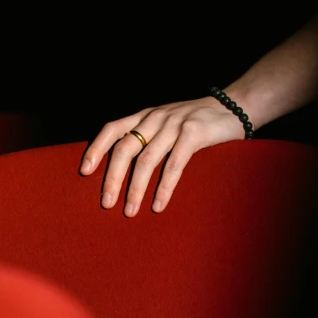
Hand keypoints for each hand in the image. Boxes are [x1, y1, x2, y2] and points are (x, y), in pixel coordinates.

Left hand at [80, 96, 244, 216]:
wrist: (233, 106)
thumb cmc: (197, 122)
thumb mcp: (167, 122)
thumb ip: (149, 136)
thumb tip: (124, 167)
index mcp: (145, 116)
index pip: (113, 129)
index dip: (96, 149)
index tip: (84, 171)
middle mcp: (155, 118)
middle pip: (125, 148)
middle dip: (113, 177)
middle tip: (106, 203)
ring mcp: (174, 125)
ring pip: (147, 160)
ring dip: (135, 188)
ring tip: (130, 211)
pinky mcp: (194, 134)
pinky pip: (174, 164)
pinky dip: (164, 187)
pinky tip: (158, 205)